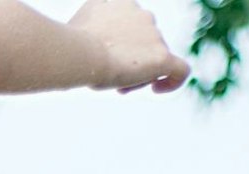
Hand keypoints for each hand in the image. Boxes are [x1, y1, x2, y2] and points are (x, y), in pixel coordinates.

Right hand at [69, 0, 190, 92]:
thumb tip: (90, 44)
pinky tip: (157, 89)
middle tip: (109, 77)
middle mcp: (143, 15)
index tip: (103, 58)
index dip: (118, 45)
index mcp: (122, 4)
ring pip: (153, 60)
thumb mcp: (74, 28)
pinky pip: (179, 70)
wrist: (80, 53)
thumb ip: (88, 29)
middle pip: (142, 44)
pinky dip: (172, 81)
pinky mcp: (162, 57)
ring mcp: (155, 36)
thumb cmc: (69, 45)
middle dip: (127, 62)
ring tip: (119, 86)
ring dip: (136, 75)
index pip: (129, 25)